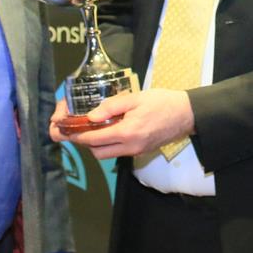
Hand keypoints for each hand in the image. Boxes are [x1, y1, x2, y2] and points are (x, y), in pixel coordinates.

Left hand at [64, 89, 193, 158]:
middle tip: (79, 128)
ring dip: (97, 144)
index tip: (66, 130)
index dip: (78, 136)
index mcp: (127, 132)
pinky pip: (118, 152)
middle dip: (85, 143)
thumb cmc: (162, 102)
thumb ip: (111, 106)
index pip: (94, 139)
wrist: (187, 114)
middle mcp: (130, 147)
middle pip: (98, 153)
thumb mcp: (135, 98)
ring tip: (93, 128)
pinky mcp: (141, 152)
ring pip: (107, 154)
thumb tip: (91, 116)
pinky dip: (109, 144)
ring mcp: (136, 152)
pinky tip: (109, 130)